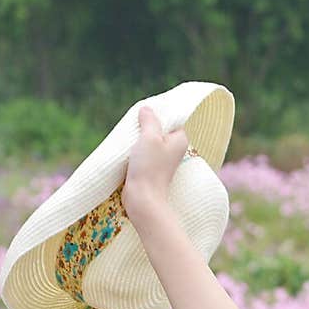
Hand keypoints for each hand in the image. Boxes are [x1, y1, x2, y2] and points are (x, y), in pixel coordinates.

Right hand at [122, 105, 187, 221]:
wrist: (143, 198)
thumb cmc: (149, 167)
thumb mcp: (150, 137)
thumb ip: (150, 120)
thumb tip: (146, 109)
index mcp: (180, 140)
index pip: (171, 119)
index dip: (158, 114)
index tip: (144, 115)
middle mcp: (174, 150)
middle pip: (159, 129)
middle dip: (146, 126)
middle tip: (134, 124)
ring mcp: (163, 160)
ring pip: (150, 141)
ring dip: (139, 138)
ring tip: (130, 136)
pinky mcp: (153, 168)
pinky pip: (145, 152)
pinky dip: (137, 149)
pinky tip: (128, 149)